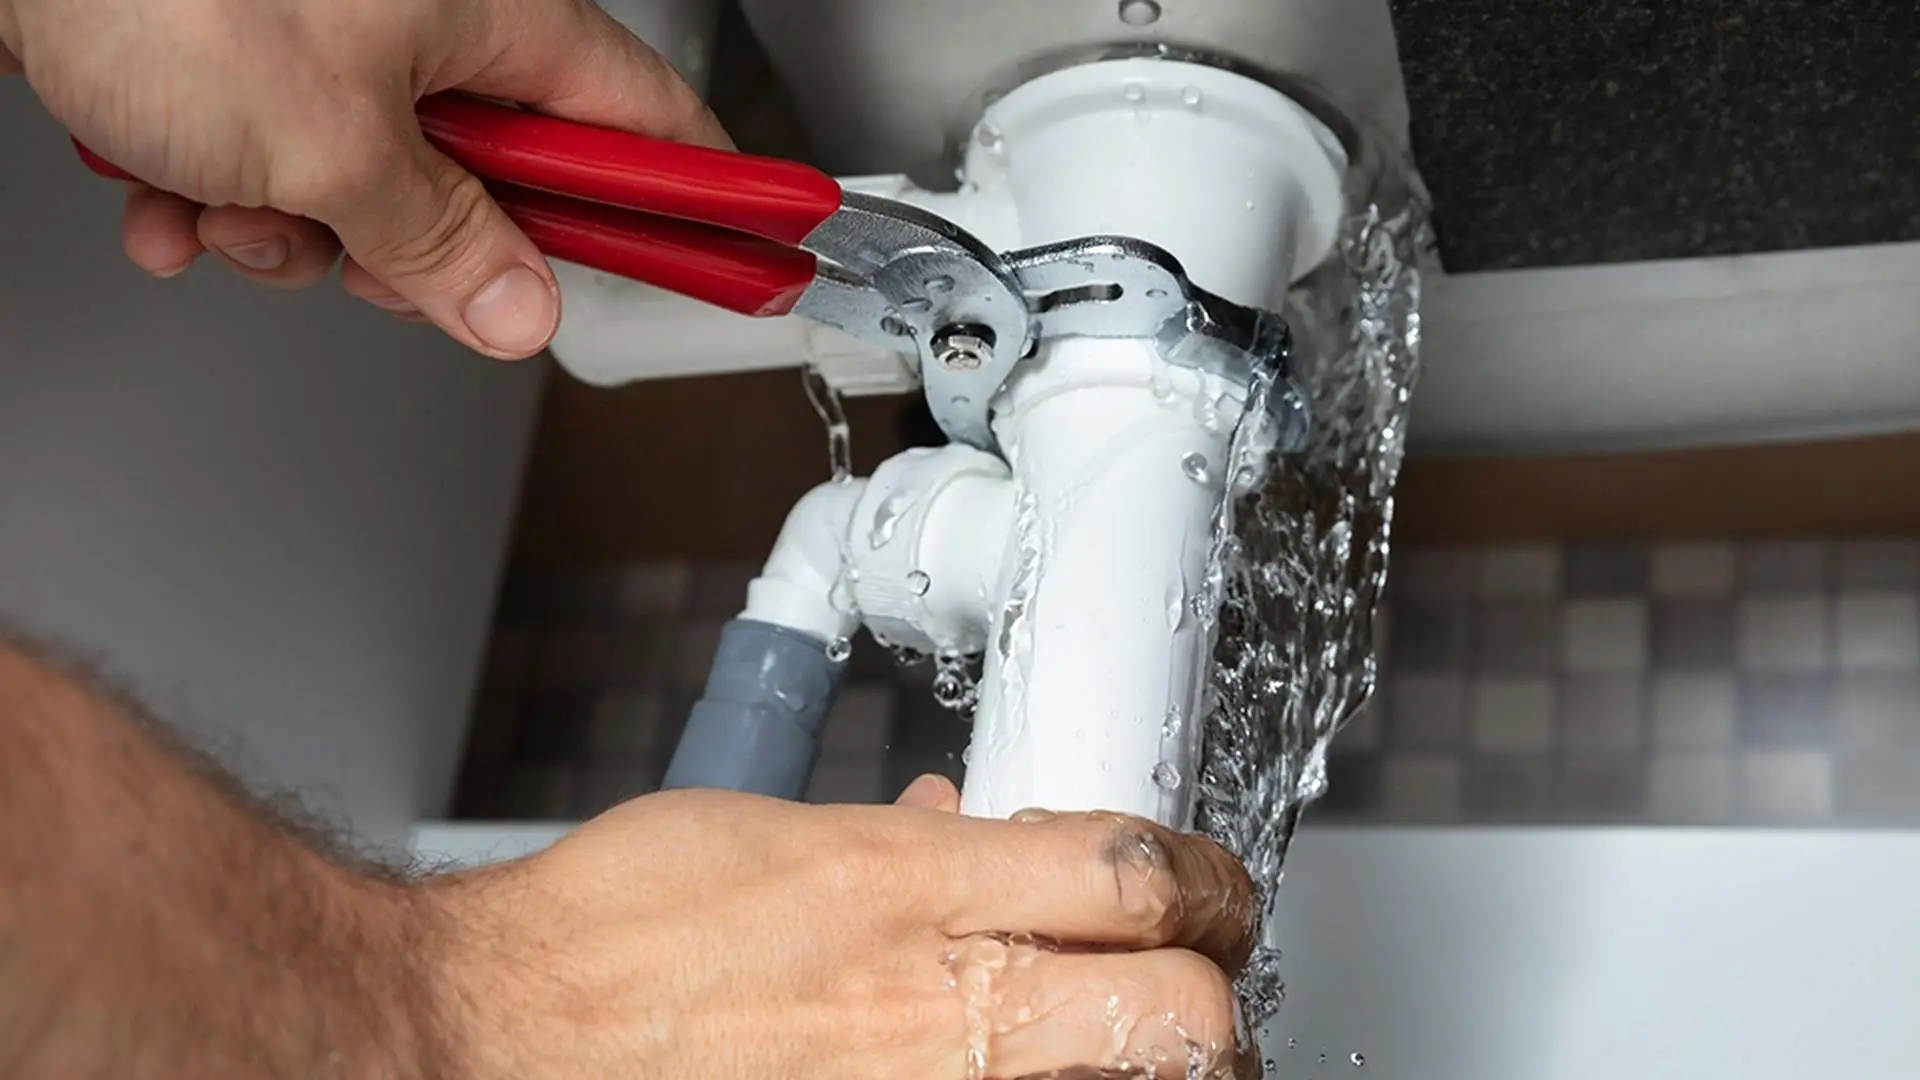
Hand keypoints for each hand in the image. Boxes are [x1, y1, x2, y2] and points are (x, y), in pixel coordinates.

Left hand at [0, 0, 726, 358]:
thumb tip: (519, 308)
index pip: (645, 126)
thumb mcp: (328, 146)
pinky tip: (164, 189)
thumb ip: (441, 244)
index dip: (694, 200)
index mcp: (494, 17)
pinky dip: (220, 197)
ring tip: (227, 202)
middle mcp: (426, 25)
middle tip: (379, 257)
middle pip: (499, 182)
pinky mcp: (249, 64)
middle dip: (424, 248)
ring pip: (374, 193)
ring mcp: (336, 43)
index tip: (740, 254)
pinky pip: (276, 168)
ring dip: (294, 231)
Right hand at [423, 777, 1258, 1079]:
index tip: (1201, 884)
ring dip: (1146, 1055)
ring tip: (1121, 1035)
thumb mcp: (780, 834)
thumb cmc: (619, 929)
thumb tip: (968, 828)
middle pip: (1185, 1007)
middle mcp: (941, 1007)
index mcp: (915, 885)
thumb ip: (900, 839)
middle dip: (1210, 983)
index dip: (1203, 878)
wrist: (510, 1033)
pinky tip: (1013, 1070)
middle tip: (1193, 969)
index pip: (1139, 872)